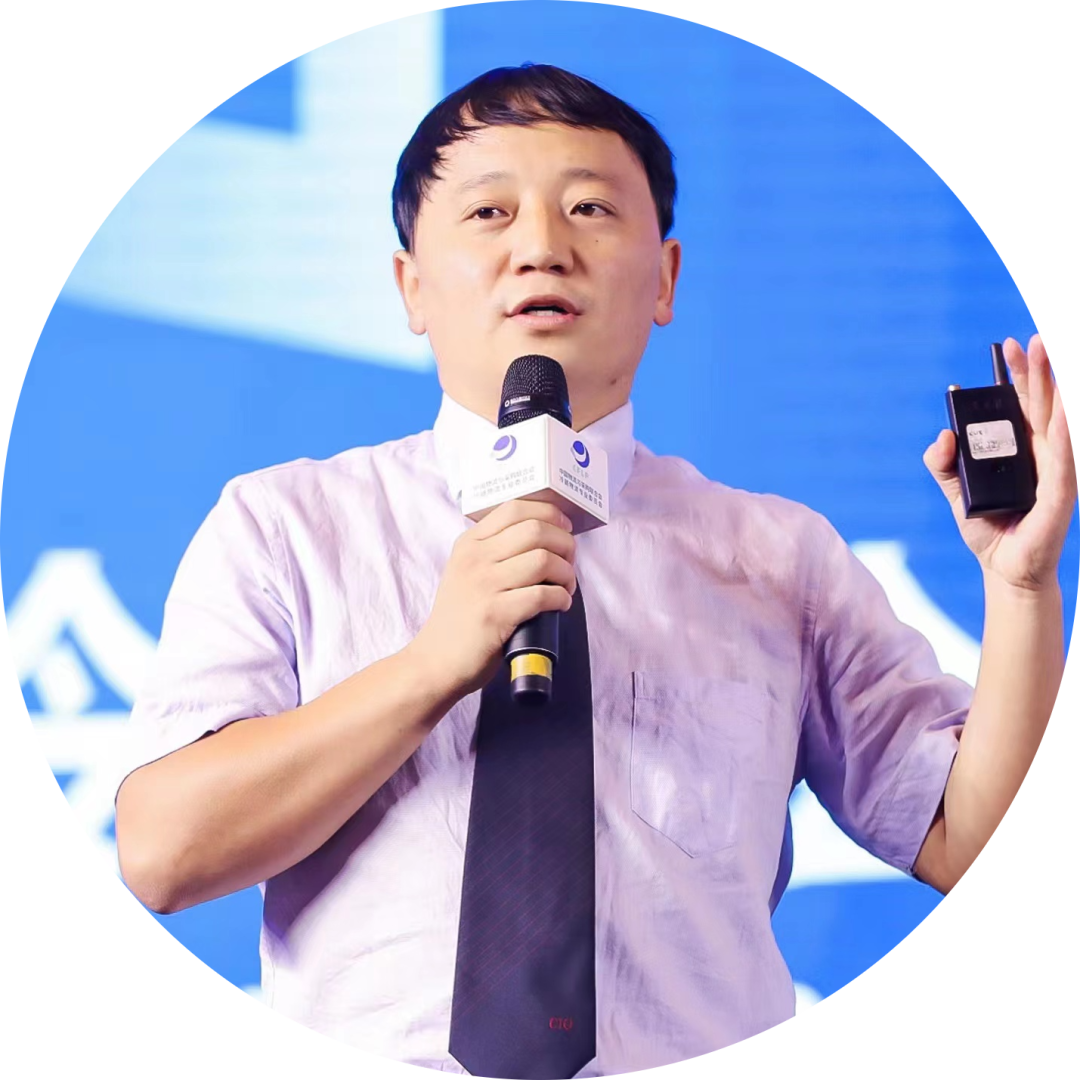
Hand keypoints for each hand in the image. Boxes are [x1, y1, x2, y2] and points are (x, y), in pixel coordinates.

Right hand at [409, 499, 576, 697]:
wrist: (436, 661)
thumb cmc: (459, 619)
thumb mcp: (466, 572)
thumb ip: (494, 552)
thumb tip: (546, 539)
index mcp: (469, 543)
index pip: (515, 508)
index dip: (549, 514)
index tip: (564, 529)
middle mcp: (475, 558)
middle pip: (536, 530)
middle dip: (565, 545)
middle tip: (569, 563)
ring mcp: (484, 585)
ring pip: (544, 560)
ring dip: (566, 573)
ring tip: (566, 587)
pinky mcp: (496, 614)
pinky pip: (543, 594)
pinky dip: (561, 598)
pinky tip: (560, 604)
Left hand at [924, 334, 1076, 591]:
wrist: (1004, 571)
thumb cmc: (987, 529)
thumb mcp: (955, 491)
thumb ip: (941, 462)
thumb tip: (941, 434)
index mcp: (1020, 448)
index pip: (1020, 404)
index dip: (1016, 375)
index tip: (1007, 345)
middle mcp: (1042, 453)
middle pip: (1041, 403)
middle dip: (1038, 369)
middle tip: (1032, 336)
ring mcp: (1055, 471)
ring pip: (1059, 422)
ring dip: (1055, 391)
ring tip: (1048, 356)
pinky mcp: (1060, 494)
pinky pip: (1064, 460)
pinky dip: (1063, 433)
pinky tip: (1061, 410)